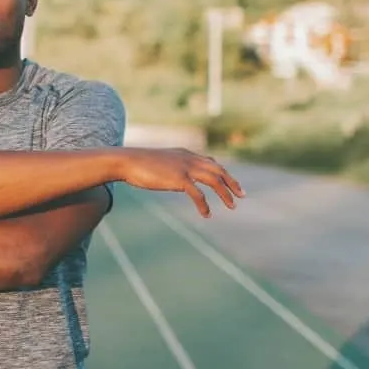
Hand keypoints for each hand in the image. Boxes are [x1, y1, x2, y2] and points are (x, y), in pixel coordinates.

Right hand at [120, 148, 244, 217]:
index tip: (230, 183)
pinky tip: (207, 214)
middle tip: (242, 195)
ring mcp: (185, 168)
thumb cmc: (138, 163)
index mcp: (185, 154)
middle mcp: (189, 158)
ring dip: (225, 194)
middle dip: (232, 182)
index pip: (211, 162)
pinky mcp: (179, 179)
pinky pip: (198, 194)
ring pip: (214, 180)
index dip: (223, 173)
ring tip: (232, 206)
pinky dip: (204, 205)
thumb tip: (173, 176)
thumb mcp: (159, 162)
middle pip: (218, 170)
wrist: (127, 161)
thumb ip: (170, 167)